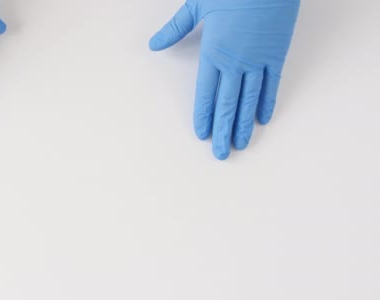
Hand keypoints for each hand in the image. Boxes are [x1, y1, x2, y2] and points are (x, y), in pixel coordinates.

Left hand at [150, 0, 299, 159]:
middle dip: (223, 130)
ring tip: (241, 144)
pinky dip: (267, 102)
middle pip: (227, 104)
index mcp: (213, 52)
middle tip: (221, 153)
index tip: (203, 134)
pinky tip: (263, 119)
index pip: (205, 94)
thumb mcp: (197, 4)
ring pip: (249, 99)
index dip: (204, 116)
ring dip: (244, 124)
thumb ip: (175, 29)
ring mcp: (258, 60)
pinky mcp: (277, 54)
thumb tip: (153, 44)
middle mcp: (235, 62)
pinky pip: (272, 85)